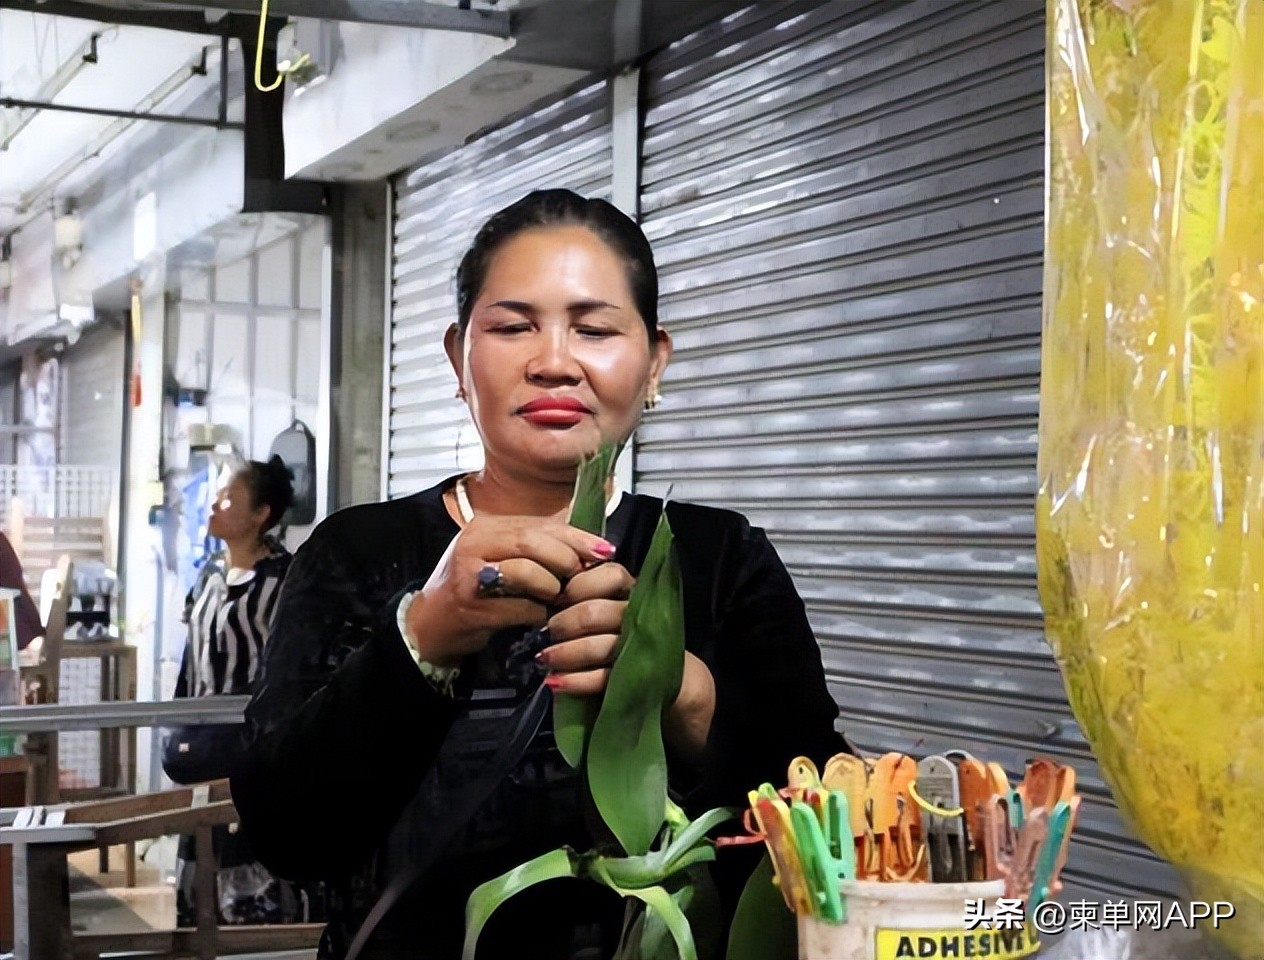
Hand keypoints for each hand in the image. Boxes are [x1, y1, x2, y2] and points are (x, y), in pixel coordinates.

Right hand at [405, 516, 615, 667]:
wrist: (430, 624)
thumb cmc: (475, 590)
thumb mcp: (500, 558)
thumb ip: (535, 550)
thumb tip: (587, 549)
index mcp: (486, 527)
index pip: (539, 523)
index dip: (576, 536)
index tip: (605, 550)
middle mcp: (474, 542)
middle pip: (532, 540)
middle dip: (565, 558)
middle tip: (581, 575)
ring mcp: (469, 573)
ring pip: (526, 571)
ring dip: (551, 588)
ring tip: (556, 597)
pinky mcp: (469, 605)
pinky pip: (518, 607)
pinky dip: (536, 614)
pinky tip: (540, 618)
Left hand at [543, 563, 715, 758]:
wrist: (668, 679)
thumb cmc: (628, 635)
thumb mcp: (615, 605)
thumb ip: (591, 591)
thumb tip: (549, 583)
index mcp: (633, 591)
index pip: (610, 575)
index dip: (579, 584)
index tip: (558, 596)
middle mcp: (638, 616)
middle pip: (595, 612)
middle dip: (564, 622)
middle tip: (548, 631)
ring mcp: (638, 649)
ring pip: (598, 646)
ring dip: (565, 653)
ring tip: (545, 659)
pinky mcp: (635, 679)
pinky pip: (601, 678)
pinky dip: (574, 681)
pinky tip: (555, 682)